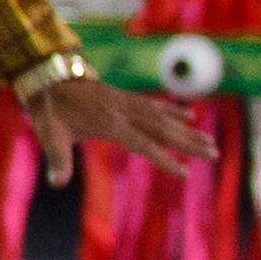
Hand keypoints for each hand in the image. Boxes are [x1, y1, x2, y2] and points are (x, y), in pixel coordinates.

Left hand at [33, 72, 215, 171]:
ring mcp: (125, 101)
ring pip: (162, 117)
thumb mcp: (49, 134)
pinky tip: (190, 114)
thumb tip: (56, 184)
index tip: (186, 173)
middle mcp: (123, 111)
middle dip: (189, 143)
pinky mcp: (123, 96)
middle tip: (214, 154)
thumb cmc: (48, 109)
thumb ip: (57, 159)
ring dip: (187, 129)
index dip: (165, 159)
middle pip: (162, 129)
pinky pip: (153, 104)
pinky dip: (172, 109)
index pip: (144, 144)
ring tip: (209, 141)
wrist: (45, 76)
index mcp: (109, 123)